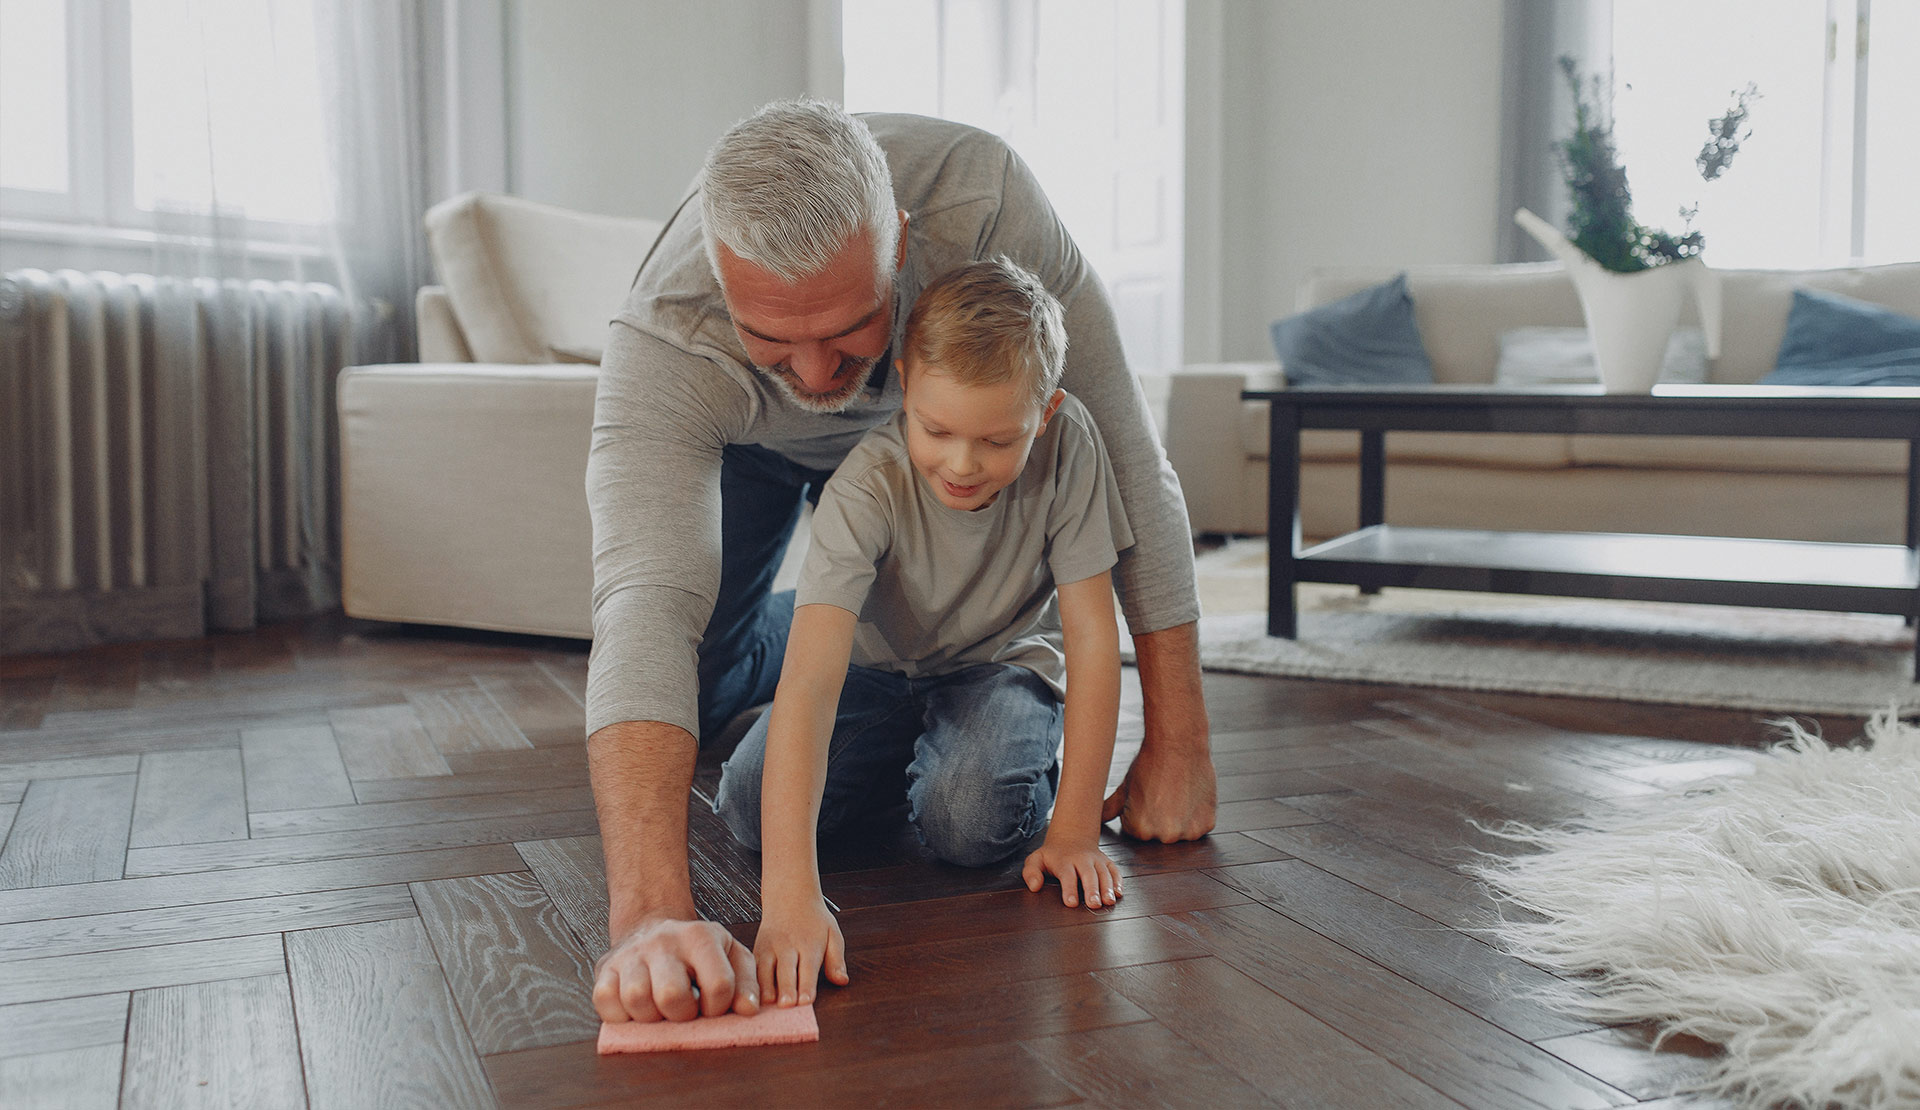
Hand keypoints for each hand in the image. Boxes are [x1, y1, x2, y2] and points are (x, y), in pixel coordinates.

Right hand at [592, 913, 758, 1022]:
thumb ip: (746, 982)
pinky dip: (620, 1014)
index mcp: (700, 937)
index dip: (718, 1008)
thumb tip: (748, 1010)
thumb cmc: (696, 951)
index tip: (711, 1007)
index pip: (718, 986)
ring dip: (650, 1017)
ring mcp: (631, 954)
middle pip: (672, 996)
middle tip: (683, 1010)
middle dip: (682, 1015)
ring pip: (637, 1000)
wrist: (652, 927)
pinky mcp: (605, 968)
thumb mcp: (730, 954)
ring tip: (660, 1009)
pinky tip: (636, 1008)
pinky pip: (605, 1002)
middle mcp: (663, 941)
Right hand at [754, 894, 849, 1007]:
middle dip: (786, 988)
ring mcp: (769, 948)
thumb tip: (842, 980)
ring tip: (766, 1004)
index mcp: (808, 944)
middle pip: (786, 970)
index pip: (808, 968)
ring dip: (765, 987)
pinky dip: (751, 981)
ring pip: (764, 969)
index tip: (806, 1001)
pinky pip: (752, 968)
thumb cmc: (813, 920)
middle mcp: (787, 946)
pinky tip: (751, 996)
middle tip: (786, 1005)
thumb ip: (836, 960)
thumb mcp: (832, 934)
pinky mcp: (755, 951)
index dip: (806, 986)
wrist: (790, 896)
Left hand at [1022, 838, 1122, 908]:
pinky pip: (1115, 871)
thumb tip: (1034, 887)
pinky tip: (1118, 894)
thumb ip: (1031, 872)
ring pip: (1104, 873)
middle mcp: (1082, 860)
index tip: (1071, 903)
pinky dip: (1118, 881)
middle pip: (1088, 874)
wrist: (1071, 837)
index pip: (1067, 875)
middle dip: (1092, 889)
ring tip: (1109, 902)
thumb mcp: (1036, 860)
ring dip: (1107, 887)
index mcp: (1064, 861)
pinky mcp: (1107, 862)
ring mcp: (1096, 860)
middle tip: (1094, 904)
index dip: (1069, 889)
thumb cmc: (1052, 855)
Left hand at [1101, 734, 1217, 842]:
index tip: (1147, 795)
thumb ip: (1110, 809)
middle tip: (1163, 793)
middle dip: (1160, 818)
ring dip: (1179, 819)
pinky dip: (1197, 815)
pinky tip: (1190, 795)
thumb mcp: (1125, 788)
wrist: (1178, 743)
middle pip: (1159, 834)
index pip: (1137, 831)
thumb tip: (1096, 819)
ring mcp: (1188, 833)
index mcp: (1139, 830)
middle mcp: (1164, 836)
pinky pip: (1199, 826)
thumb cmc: (1149, 764)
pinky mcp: (1207, 824)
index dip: (1141, 812)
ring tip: (1176, 794)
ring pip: (1180, 832)